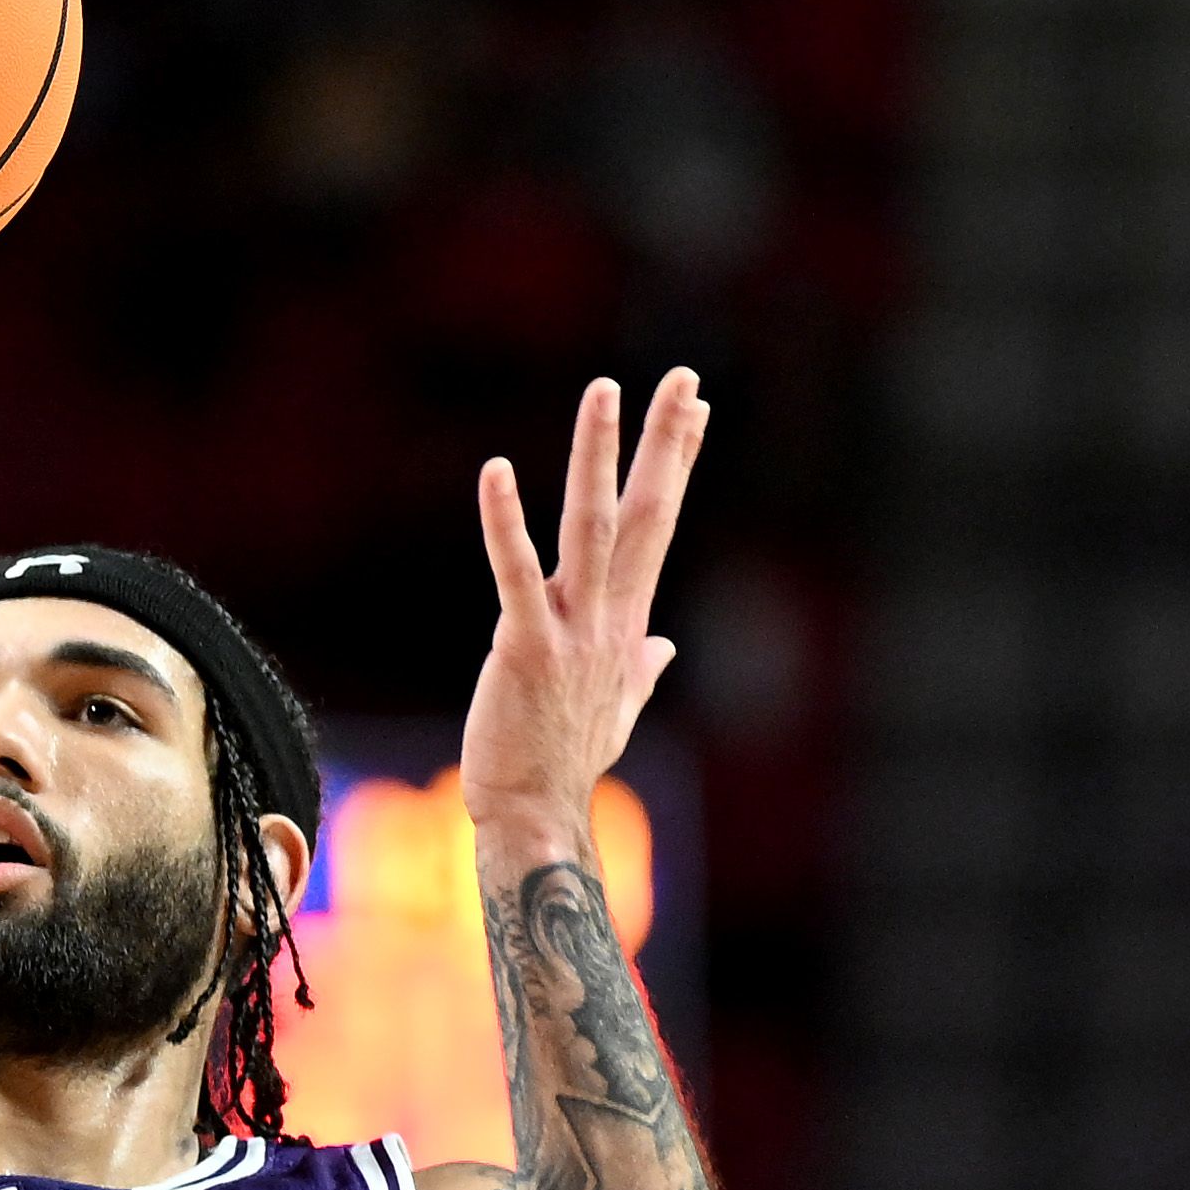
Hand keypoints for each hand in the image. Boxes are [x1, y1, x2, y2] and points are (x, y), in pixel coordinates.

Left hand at [459, 370, 710, 830]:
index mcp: (626, 621)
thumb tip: (664, 649)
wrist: (536, 813)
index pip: (657, 526)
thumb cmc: (568, 761)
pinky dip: (505, 521)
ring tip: (606, 389)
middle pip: (647, 513)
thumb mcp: (619, 709)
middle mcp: (609, 616)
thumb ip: (641, 670)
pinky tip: (495, 469)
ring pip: (592, 527)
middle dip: (665, 442)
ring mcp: (572, 630)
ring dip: (600, 455)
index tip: (694, 407)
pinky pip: (516, 573)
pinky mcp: (527, 646)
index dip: (677, 464)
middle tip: (683, 376)